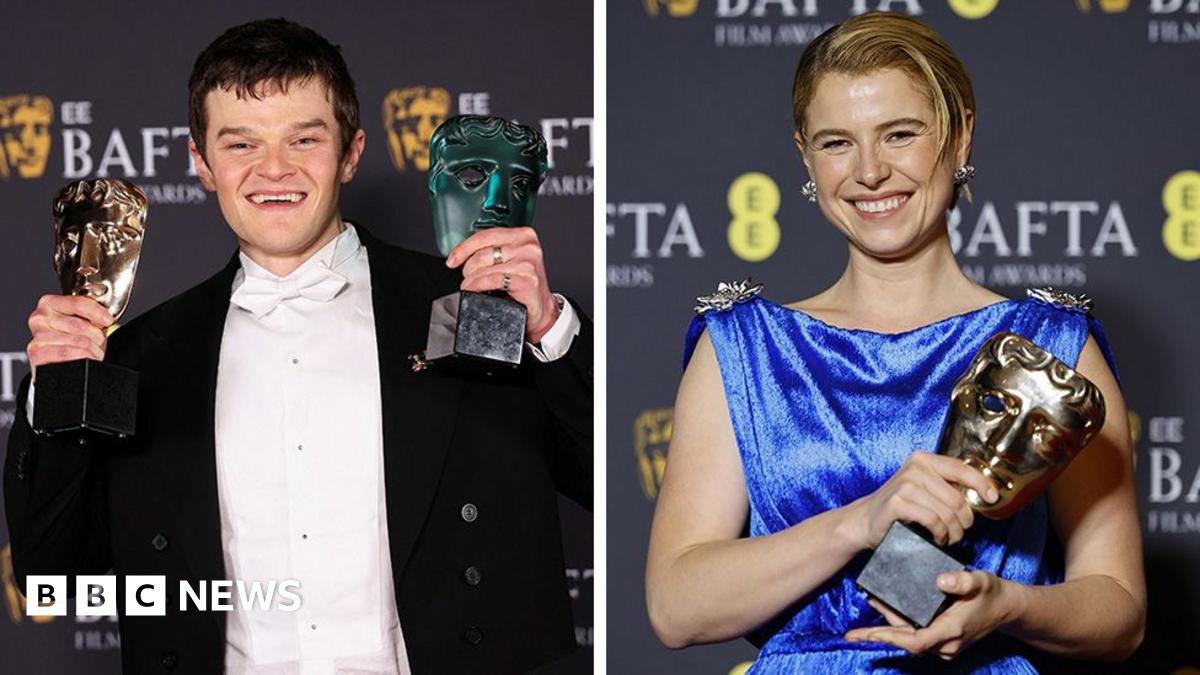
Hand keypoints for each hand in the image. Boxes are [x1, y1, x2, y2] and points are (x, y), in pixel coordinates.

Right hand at [27, 294, 111, 377]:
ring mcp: (37, 336)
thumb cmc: (71, 341)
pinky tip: (84, 359)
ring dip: (92, 350)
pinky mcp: (37, 353)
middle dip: (97, 336)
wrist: (57, 363)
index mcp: (50, 303)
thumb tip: (104, 318)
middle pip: (79, 325)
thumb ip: (89, 315)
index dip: (96, 312)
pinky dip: (83, 358)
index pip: (77, 303)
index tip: (107, 320)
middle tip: (98, 342)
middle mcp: (40, 318)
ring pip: (78, 341)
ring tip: (92, 352)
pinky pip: (68, 353)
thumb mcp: (81, 322)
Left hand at [445, 226, 559, 342]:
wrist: (542, 310)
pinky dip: (478, 285)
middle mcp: (528, 246)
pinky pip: (493, 280)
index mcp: (524, 235)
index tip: (453, 259)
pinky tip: (474, 290)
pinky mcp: (527, 281)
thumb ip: (494, 250)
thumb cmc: (524, 285)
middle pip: (483, 253)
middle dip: (468, 268)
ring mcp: (529, 263)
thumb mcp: (511, 260)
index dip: (464, 248)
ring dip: (471, 280)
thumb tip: (464, 252)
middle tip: (468, 278)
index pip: (485, 235)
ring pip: (485, 268)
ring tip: (470, 286)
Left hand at [846, 571, 1020, 659]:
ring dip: (886, 629)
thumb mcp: (980, 582)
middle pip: (905, 642)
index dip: (889, 638)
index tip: (868, 635)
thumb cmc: (993, 594)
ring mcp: (944, 644)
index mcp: (951, 630)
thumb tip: (941, 581)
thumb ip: (963, 581)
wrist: (1009, 608)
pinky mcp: (942, 638)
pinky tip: (885, 611)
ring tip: (864, 612)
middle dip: (879, 636)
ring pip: (908, 638)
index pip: (915, 641)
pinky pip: (915, 635)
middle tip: (851, 634)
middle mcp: (945, 643)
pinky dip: (898, 626)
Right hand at [851, 452, 998, 548]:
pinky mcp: (898, 502)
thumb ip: (947, 486)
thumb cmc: (901, 507)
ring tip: (948, 538)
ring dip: (953, 532)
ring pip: (947, 513)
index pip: (961, 468)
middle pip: (957, 498)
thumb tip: (983, 493)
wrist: (866, 520)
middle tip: (960, 533)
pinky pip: (933, 521)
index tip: (992, 497)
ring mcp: (905, 484)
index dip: (981, 484)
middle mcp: (915, 468)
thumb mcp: (924, 489)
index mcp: (924, 460)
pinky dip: (940, 534)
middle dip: (964, 521)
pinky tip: (936, 538)